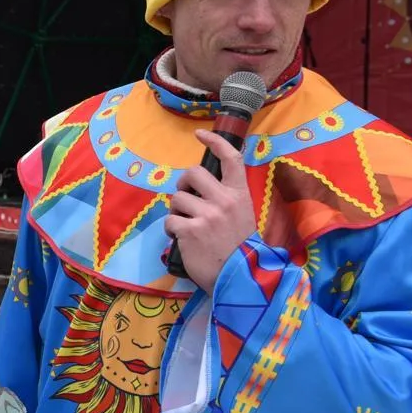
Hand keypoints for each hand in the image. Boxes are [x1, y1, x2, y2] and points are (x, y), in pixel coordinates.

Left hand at [164, 131, 254, 290]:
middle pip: (192, 173)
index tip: (201, 134)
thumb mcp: (242, 216)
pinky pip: (170, 220)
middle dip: (183, 184)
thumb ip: (225, 200)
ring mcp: (207, 215)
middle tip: (186, 199)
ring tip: (187, 226)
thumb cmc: (240, 248)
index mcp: (239, 195)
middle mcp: (224, 201)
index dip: (215, 142)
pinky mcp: (190, 230)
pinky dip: (171, 230)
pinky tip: (182, 239)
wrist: (240, 278)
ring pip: (177, 198)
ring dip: (177, 211)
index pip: (231, 159)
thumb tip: (200, 189)